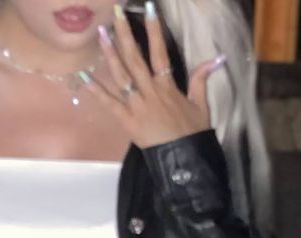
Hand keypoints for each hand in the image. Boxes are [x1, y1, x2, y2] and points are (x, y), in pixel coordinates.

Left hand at [82, 3, 225, 149]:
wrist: (183, 160)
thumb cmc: (191, 134)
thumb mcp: (201, 105)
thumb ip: (201, 80)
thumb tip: (215, 58)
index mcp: (168, 86)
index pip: (160, 52)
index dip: (154, 30)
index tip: (149, 10)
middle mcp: (150, 92)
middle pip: (136, 58)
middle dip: (126, 34)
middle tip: (117, 14)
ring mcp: (137, 106)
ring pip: (122, 76)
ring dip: (110, 54)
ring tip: (101, 33)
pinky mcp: (127, 121)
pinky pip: (110, 104)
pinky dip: (97, 91)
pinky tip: (84, 76)